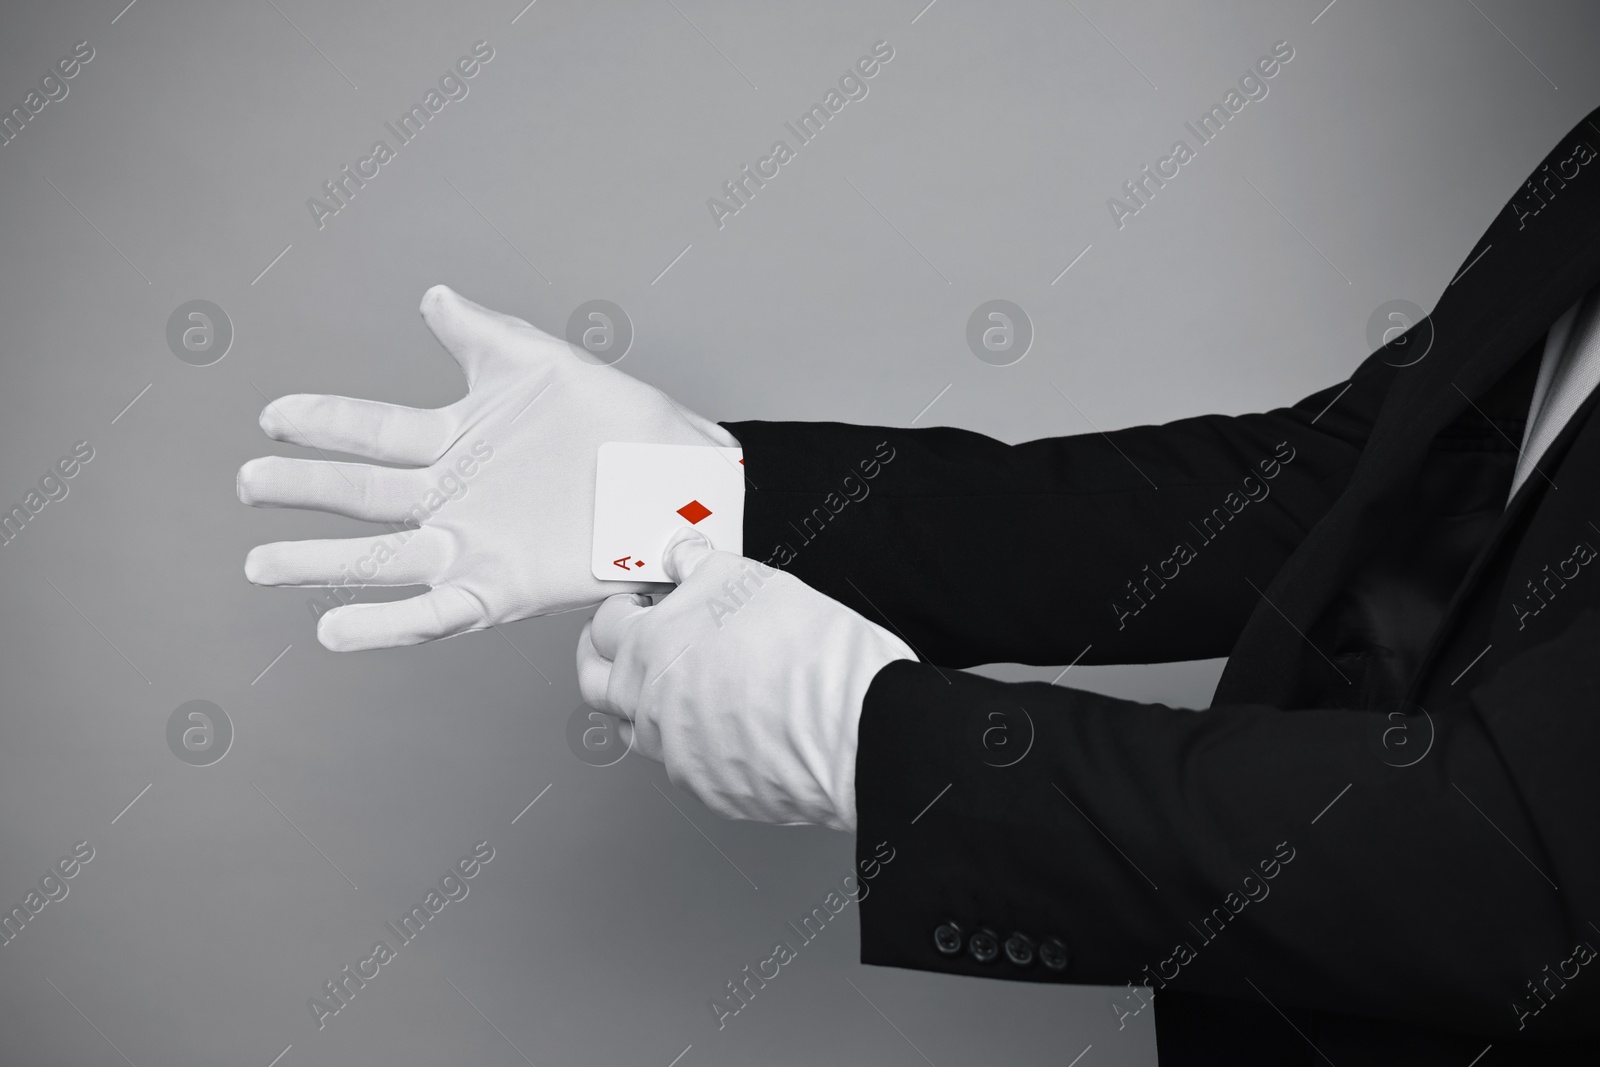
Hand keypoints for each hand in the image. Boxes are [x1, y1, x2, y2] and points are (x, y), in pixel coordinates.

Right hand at [238, 285, 735, 650]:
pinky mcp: (503, 589)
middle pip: (363, 497)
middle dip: (304, 491)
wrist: (681, 478)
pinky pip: (435, 613)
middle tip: (247, 484)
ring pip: (382, 559)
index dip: (324, 423)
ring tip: (263, 565)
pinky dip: (385, 625)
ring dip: (322, 565)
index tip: (271, 417)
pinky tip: (335, 630)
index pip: (373, 432)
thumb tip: (432, 295)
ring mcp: (475, 546)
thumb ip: (481, 333)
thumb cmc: (621, 421)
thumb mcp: (543, 366)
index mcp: (459, 442)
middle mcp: (455, 498)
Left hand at [576, 529, 915, 831]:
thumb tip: (682, 557)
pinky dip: (693, 739)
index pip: (603, 625)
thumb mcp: (748, 579)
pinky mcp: (711, 788)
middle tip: (627, 640)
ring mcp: (677, 754)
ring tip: (674, 681)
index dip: (620, 606)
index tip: (639, 601)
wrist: (853, 726)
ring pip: (635, 729)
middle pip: (596, 684)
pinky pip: (685, 762)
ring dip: (641, 702)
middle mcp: (650, 706)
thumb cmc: (807, 653)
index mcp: (650, 648)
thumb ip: (699, 566)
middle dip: (603, 657)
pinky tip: (726, 720)